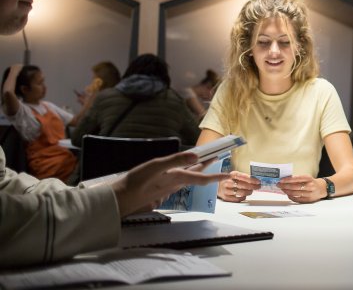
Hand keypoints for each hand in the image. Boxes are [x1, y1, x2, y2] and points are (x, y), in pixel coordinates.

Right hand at [111, 152, 226, 216]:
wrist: (120, 199)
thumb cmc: (137, 182)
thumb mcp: (156, 166)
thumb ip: (176, 160)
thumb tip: (196, 156)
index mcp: (177, 178)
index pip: (202, 178)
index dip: (217, 176)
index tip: (230, 175)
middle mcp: (176, 184)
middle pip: (197, 176)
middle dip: (209, 168)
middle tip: (218, 158)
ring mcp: (168, 187)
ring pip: (188, 177)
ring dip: (198, 169)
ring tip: (205, 160)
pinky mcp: (161, 187)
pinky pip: (179, 179)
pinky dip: (186, 172)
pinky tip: (183, 171)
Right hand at [217, 171, 260, 201]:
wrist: (216, 186)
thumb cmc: (229, 181)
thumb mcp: (235, 176)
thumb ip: (244, 177)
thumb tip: (256, 181)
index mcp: (231, 175)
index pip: (242, 176)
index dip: (251, 179)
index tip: (258, 181)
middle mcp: (227, 182)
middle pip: (242, 185)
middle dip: (252, 186)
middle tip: (258, 187)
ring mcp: (225, 190)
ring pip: (240, 192)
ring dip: (248, 192)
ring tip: (251, 191)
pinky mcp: (225, 197)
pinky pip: (236, 199)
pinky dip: (242, 197)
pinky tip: (244, 196)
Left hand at [277, 175, 323, 202]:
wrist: (323, 188)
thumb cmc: (311, 182)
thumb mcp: (307, 178)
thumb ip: (298, 179)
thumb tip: (285, 180)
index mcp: (309, 178)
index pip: (297, 178)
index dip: (288, 179)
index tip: (281, 180)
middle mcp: (310, 186)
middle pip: (295, 187)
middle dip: (285, 186)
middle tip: (278, 185)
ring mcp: (310, 193)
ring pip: (295, 193)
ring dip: (287, 191)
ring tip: (282, 189)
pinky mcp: (309, 200)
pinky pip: (298, 199)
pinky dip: (291, 197)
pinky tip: (287, 194)